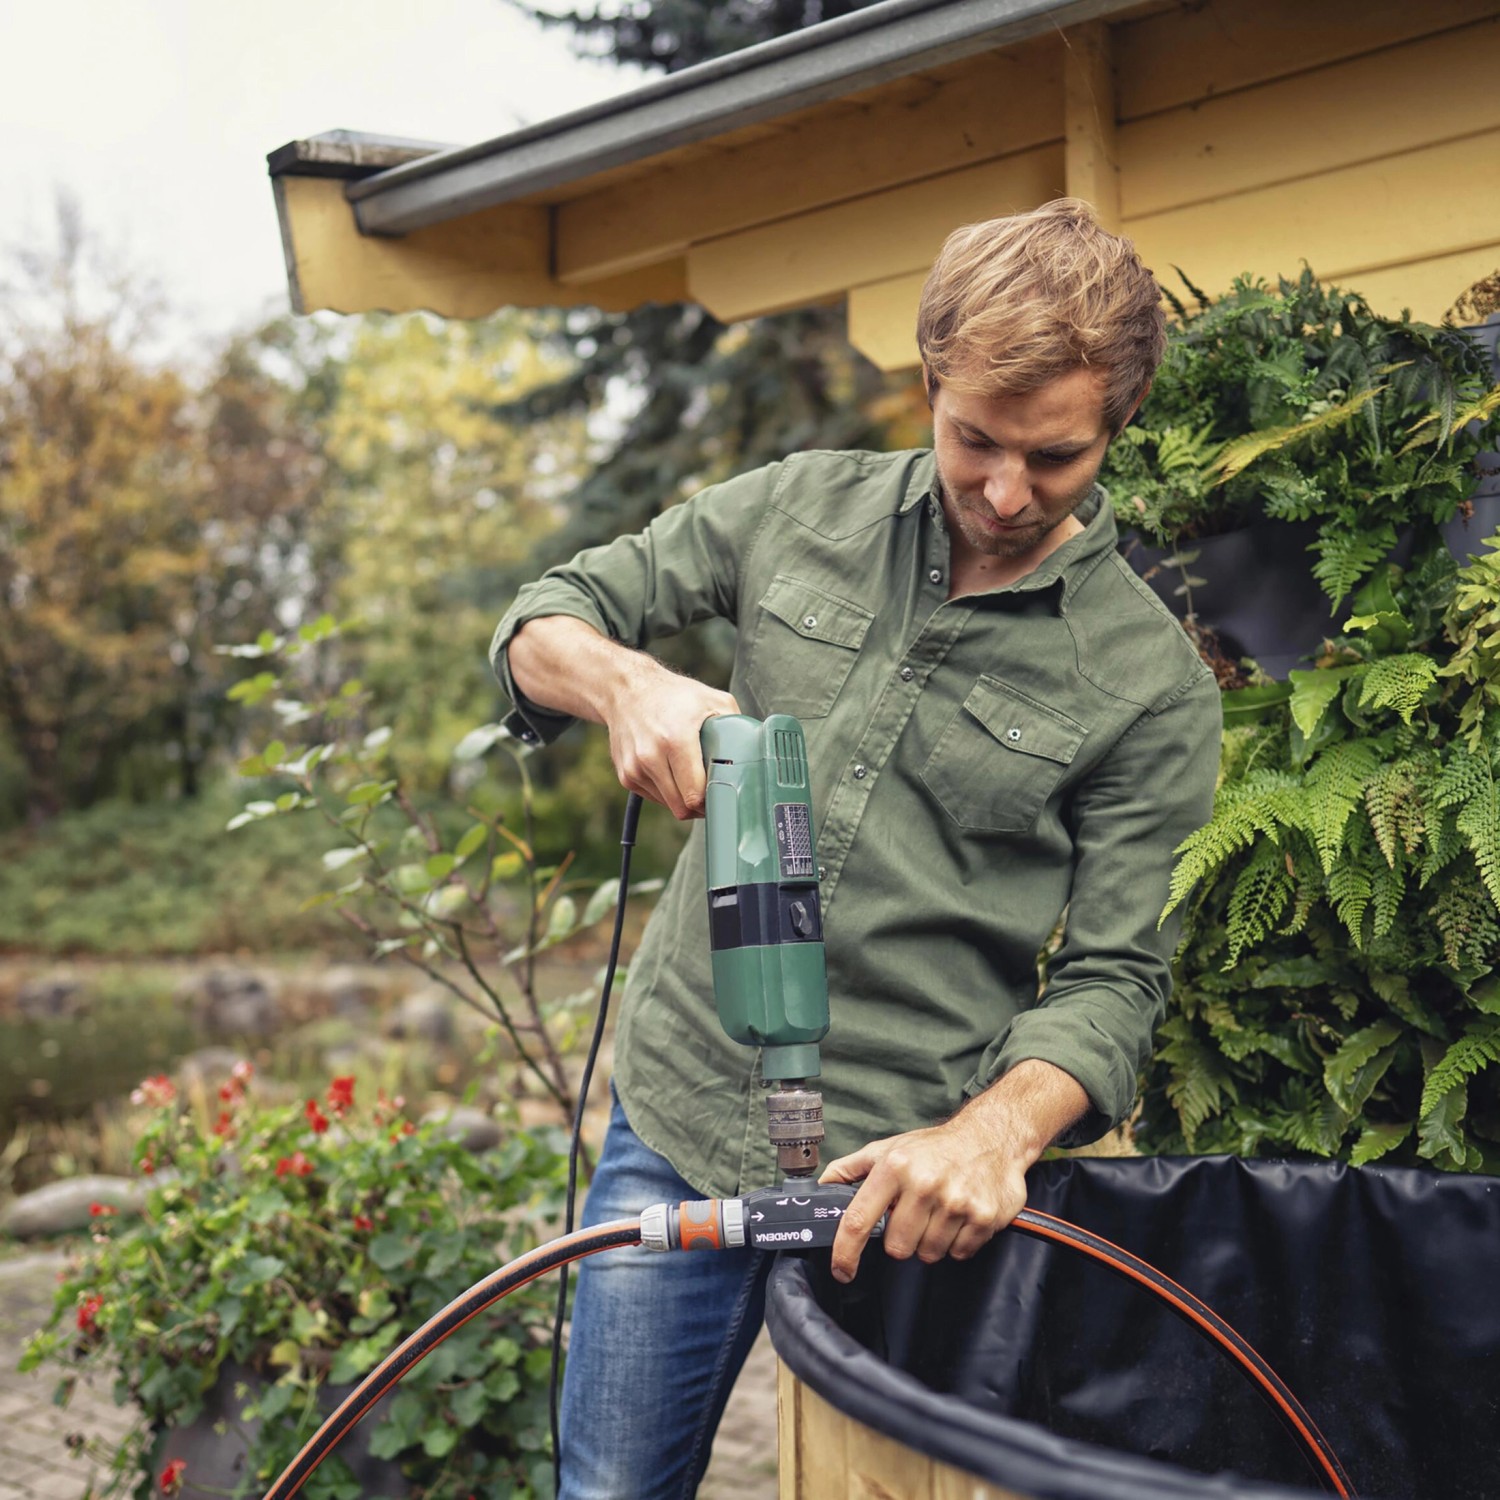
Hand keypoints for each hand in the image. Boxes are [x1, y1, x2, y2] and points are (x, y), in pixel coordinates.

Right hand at [604, 655, 738, 820]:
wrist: (626, 690)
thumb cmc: (672, 695)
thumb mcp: (711, 700)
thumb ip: (735, 725)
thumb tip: (754, 747)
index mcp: (675, 739)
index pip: (694, 794)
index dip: (712, 801)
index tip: (721, 796)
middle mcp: (650, 756)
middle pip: (681, 806)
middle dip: (699, 805)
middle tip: (711, 793)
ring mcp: (635, 768)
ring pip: (668, 805)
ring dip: (681, 797)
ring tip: (690, 776)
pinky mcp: (626, 775)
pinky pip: (654, 797)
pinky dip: (666, 790)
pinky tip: (671, 770)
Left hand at [819, 1060, 1089, 1282]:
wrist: (992, 1137)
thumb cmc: (934, 1147)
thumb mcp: (889, 1148)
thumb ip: (851, 1168)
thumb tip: (820, 1187)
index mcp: (894, 1167)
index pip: (859, 1220)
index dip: (846, 1252)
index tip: (842, 1270)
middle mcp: (923, 1184)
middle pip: (897, 1247)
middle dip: (902, 1238)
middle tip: (914, 1216)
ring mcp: (955, 1202)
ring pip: (928, 1254)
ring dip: (930, 1241)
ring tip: (939, 1214)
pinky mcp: (983, 1218)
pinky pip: (958, 1254)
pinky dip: (956, 1243)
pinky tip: (959, 1218)